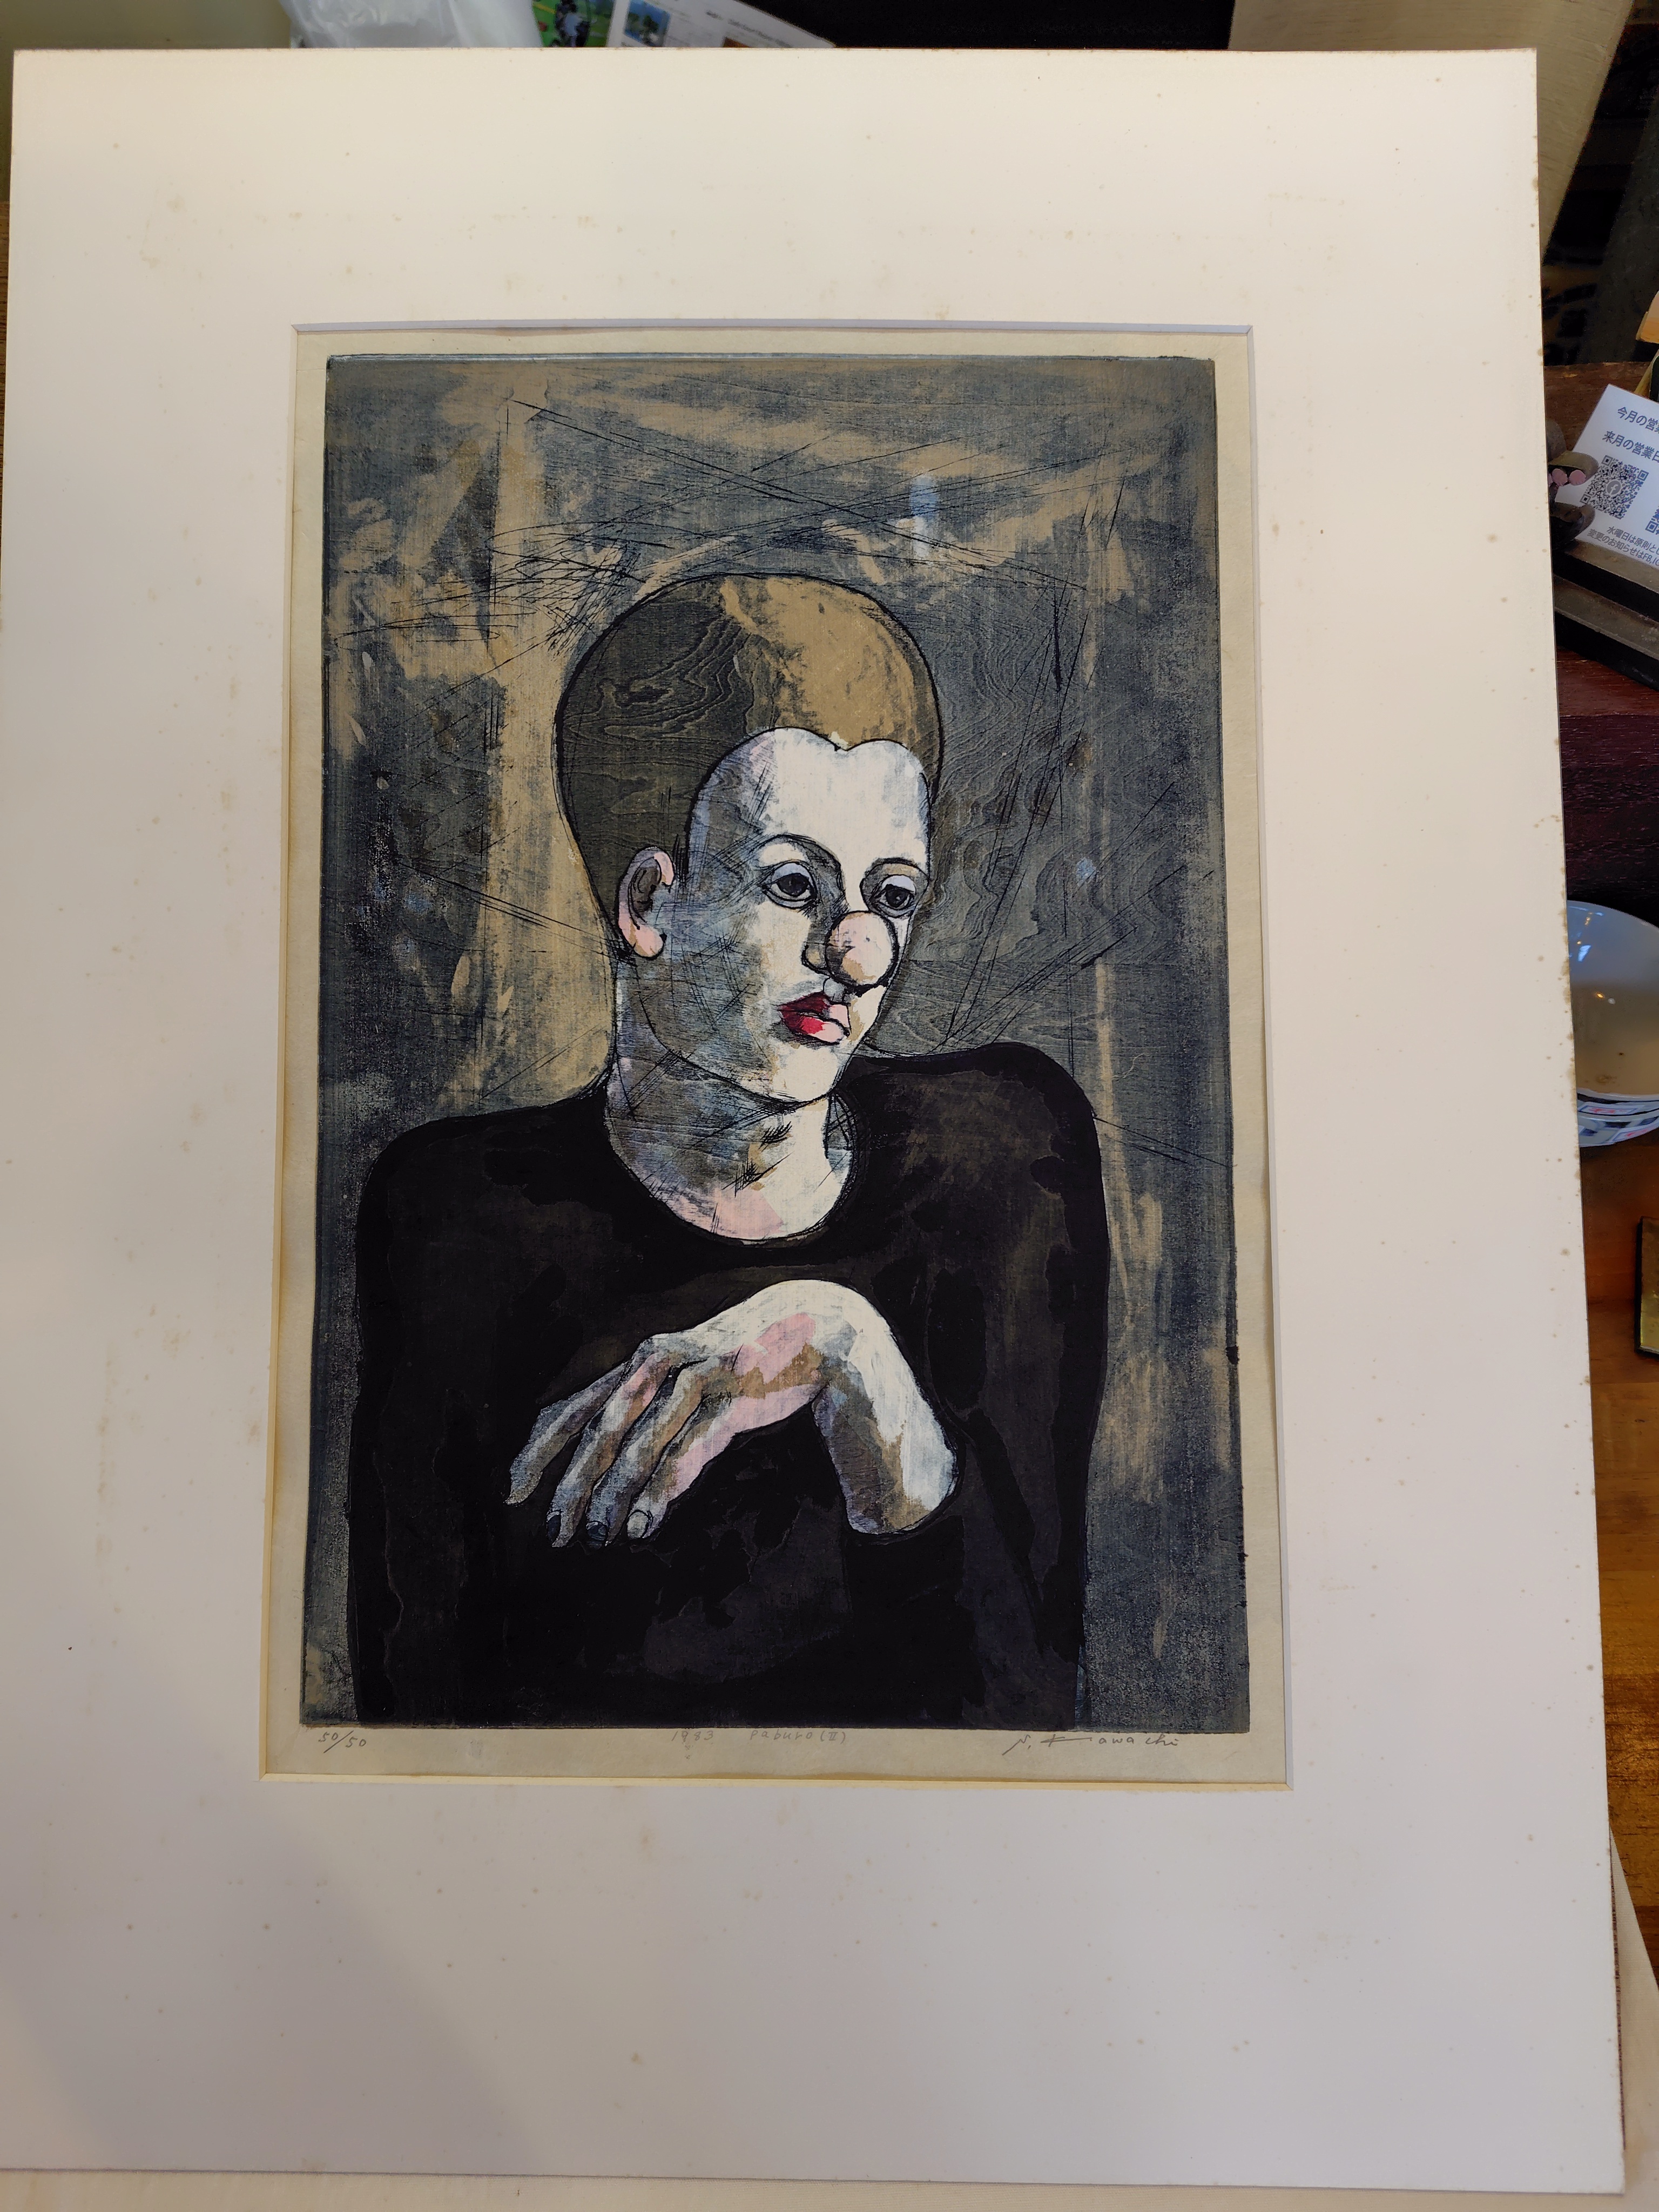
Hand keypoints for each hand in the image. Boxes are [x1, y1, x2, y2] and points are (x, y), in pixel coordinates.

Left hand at [506, 1280, 955, 1547]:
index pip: (573, 1406)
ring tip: (593, 1537)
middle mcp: (658, 1363)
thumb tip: (608, 1448)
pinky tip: (642, 1525)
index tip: (512, 1492)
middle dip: (569, 1484)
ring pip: (635, 1445)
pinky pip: (684, 1453)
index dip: (538, 1451)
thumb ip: (650, 1401)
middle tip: (553, 1531)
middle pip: (596, 1429)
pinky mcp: (729, 1399)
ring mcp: (694, 1378)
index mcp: (640, 1358)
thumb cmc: (747, 1355)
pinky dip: (658, 1493)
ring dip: (610, 1497)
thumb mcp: (688, 1370)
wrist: (819, 1324)